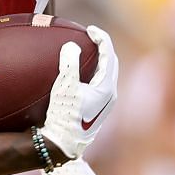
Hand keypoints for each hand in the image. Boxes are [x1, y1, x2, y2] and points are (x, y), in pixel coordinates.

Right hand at [39, 25, 118, 159]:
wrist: (63, 145)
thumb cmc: (63, 117)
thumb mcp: (64, 88)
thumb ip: (69, 64)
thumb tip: (72, 46)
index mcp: (106, 88)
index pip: (109, 54)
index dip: (101, 38)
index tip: (90, 29)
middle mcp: (110, 95)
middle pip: (112, 63)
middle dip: (103, 47)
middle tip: (90, 37)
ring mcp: (105, 104)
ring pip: (108, 74)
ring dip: (100, 60)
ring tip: (87, 51)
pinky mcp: (98, 109)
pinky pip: (100, 83)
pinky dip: (94, 72)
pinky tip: (80, 73)